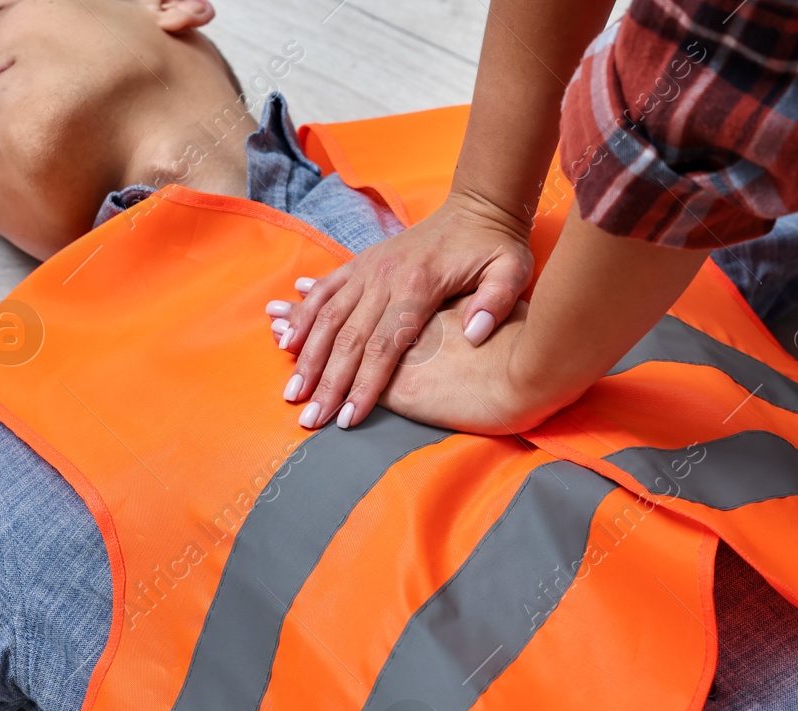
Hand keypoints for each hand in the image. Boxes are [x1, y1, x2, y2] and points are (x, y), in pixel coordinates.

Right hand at [263, 194, 533, 429]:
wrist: (478, 205)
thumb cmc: (495, 245)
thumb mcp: (512, 269)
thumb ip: (497, 301)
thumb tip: (475, 333)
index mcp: (418, 285)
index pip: (384, 346)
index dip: (364, 386)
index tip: (348, 419)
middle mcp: (384, 277)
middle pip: (347, 339)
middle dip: (326, 383)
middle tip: (308, 419)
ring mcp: (368, 268)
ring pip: (327, 316)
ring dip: (306, 357)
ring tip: (292, 391)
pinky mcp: (361, 262)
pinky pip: (324, 290)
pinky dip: (302, 315)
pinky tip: (285, 339)